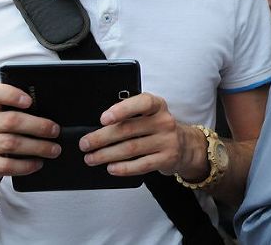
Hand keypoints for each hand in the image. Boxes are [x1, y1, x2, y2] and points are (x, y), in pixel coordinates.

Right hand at [0, 84, 61, 184]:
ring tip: (54, 150)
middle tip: (55, 131)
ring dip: (37, 147)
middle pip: (11, 120)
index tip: (29, 100)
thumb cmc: (2, 135)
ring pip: (11, 143)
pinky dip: (26, 165)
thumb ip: (24, 114)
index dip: (9, 94)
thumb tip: (54, 118)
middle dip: (38, 126)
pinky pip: (7, 165)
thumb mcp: (7, 120)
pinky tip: (38, 163)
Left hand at [79, 93, 202, 177]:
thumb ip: (131, 116)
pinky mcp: (167, 159)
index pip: (141, 103)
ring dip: (107, 155)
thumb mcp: (150, 115)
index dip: (121, 109)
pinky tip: (111, 168)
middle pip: (128, 129)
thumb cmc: (158, 128)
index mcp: (157, 105)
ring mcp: (167, 141)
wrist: (185, 145)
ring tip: (91, 158)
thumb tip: (99, 127)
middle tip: (85, 144)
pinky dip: (124, 168)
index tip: (103, 118)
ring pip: (131, 148)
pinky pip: (141, 165)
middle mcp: (164, 121)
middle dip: (102, 138)